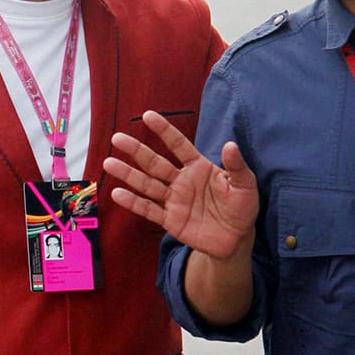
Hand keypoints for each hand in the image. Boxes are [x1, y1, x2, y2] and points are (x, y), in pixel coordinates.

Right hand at [105, 110, 258, 258]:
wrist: (236, 239)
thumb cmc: (242, 207)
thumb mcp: (245, 185)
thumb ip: (236, 166)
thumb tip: (231, 144)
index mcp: (199, 167)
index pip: (178, 145)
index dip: (164, 131)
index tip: (147, 116)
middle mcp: (182, 180)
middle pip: (155, 162)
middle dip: (137, 150)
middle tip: (117, 138)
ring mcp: (174, 200)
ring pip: (147, 184)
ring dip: (128, 174)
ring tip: (109, 162)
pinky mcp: (170, 220)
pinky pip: (149, 210)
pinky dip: (133, 203)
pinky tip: (117, 193)